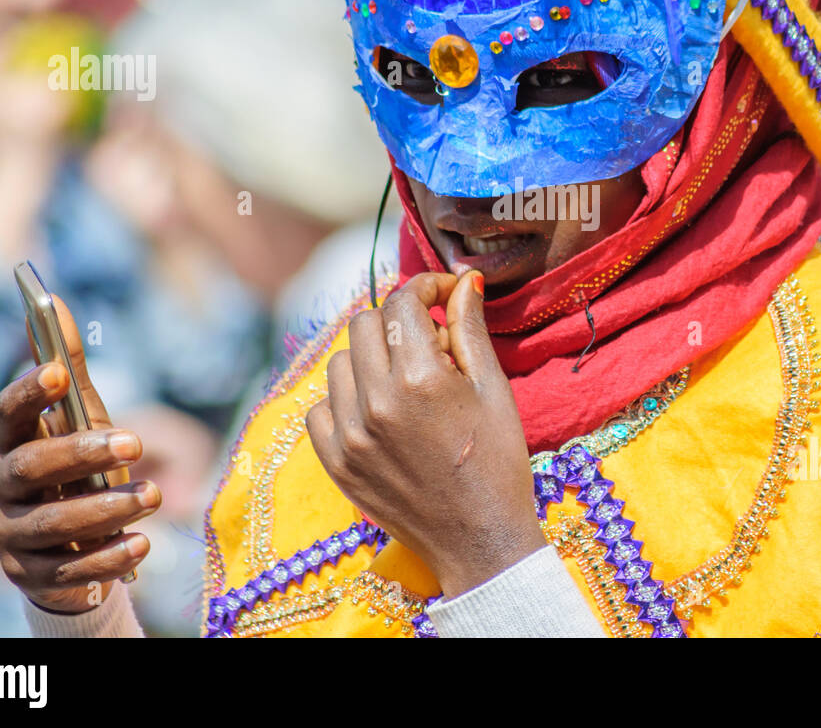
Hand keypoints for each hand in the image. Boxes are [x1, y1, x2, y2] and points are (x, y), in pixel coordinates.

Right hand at [0, 295, 158, 613]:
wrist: (72, 544)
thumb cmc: (79, 467)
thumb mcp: (82, 419)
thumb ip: (72, 368)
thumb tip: (57, 301)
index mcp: (11, 445)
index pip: (8, 415)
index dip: (30, 392)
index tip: (61, 370)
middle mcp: (1, 490)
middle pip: (32, 469)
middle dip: (83, 453)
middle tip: (136, 442)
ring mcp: (12, 537)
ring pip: (52, 524)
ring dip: (106, 508)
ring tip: (154, 496)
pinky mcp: (31, 578)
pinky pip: (68, 571)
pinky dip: (108, 557)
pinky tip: (142, 543)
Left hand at [306, 271, 544, 596]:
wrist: (481, 541)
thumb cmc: (498, 462)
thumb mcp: (493, 389)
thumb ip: (470, 329)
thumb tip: (463, 280)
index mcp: (421, 380)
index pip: (403, 302)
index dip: (427, 287)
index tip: (444, 296)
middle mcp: (377, 404)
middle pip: (367, 323)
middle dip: (399, 321)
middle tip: (429, 343)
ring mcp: (350, 436)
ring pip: (341, 360)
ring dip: (372, 358)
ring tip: (405, 380)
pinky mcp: (336, 463)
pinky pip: (322, 406)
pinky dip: (347, 399)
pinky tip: (380, 412)